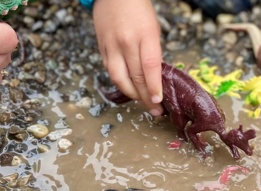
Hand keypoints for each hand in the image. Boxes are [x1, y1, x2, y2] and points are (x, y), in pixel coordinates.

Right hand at [92, 0, 163, 115]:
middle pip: (135, 77)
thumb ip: (153, 52)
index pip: (149, 67)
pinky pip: (110, 71)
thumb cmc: (138, 9)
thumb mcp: (153, 28)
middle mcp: (126, 42)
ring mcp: (111, 46)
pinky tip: (129, 88)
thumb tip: (155, 77)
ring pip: (119, 78)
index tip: (158, 101)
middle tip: (155, 110)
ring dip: (132, 94)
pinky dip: (120, 82)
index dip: (153, 87)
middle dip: (146, 97)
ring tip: (142, 102)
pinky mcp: (102, 48)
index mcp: (144, 35)